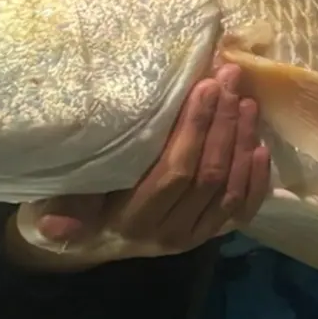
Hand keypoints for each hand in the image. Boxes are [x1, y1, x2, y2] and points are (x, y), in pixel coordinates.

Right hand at [0, 62, 271, 271]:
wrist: (91, 239)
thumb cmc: (73, 203)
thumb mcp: (56, 203)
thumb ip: (61, 209)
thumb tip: (58, 226)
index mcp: (131, 219)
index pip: (173, 171)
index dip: (194, 128)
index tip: (205, 86)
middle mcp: (166, 233)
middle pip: (208, 175)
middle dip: (223, 123)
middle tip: (230, 79)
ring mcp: (192, 236)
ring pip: (229, 189)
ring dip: (242, 142)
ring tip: (246, 101)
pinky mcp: (209, 235)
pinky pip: (242, 210)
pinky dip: (256, 179)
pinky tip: (261, 146)